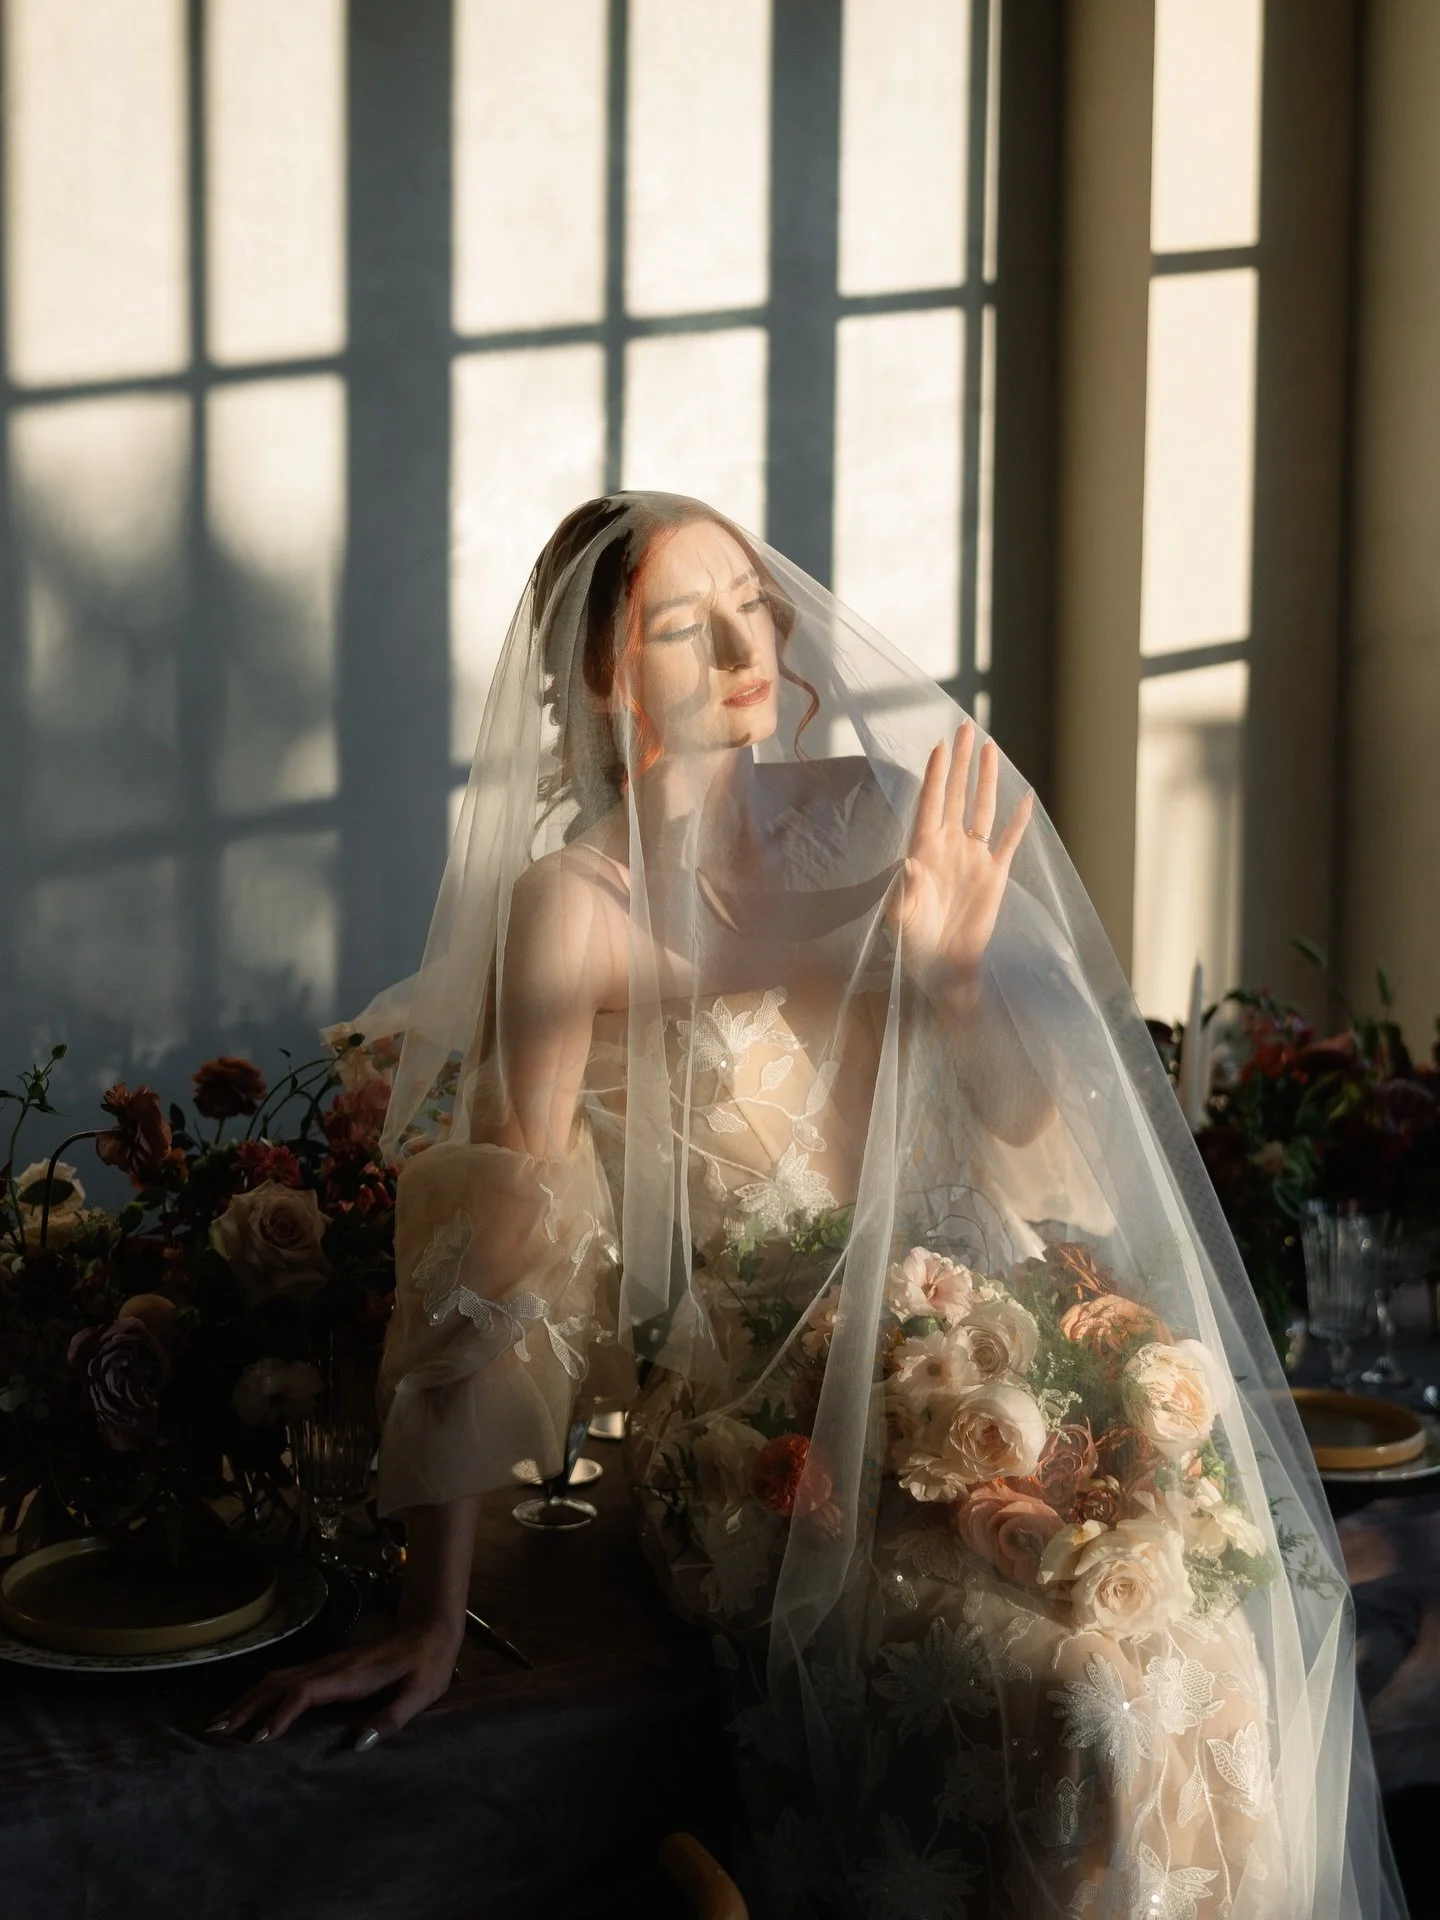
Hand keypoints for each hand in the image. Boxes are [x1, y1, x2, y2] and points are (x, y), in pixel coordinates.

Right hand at [206, 1619, 463, 1751]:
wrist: (430, 1629)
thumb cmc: (427, 1665)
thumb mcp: (421, 1694)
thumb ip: (392, 1717)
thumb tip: (357, 1745)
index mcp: (351, 1675)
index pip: (306, 1691)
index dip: (281, 1713)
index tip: (258, 1739)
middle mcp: (331, 1667)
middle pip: (279, 1683)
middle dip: (246, 1707)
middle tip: (215, 1735)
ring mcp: (326, 1664)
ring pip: (277, 1678)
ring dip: (246, 1699)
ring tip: (218, 1725)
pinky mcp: (326, 1667)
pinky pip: (285, 1679)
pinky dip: (260, 1693)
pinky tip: (246, 1707)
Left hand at [887, 722, 1032, 1011]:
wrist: (943, 969)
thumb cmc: (914, 945)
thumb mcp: (901, 919)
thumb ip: (904, 890)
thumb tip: (907, 862)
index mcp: (922, 851)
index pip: (929, 804)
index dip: (934, 775)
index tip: (938, 747)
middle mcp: (948, 847)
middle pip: (955, 795)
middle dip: (960, 762)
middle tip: (964, 727)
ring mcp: (973, 858)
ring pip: (981, 809)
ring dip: (986, 780)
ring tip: (991, 748)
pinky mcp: (994, 875)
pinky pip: (1008, 841)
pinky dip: (1018, 821)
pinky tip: (1025, 797)